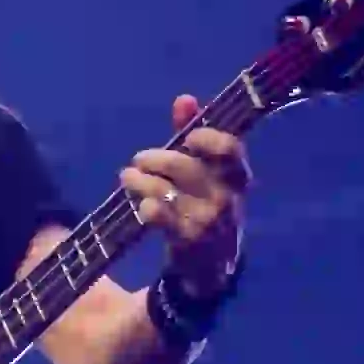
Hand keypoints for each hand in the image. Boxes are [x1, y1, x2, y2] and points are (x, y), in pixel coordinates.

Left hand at [120, 94, 251, 297]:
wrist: (212, 265)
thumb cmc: (206, 206)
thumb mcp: (206, 172)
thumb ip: (194, 134)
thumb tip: (184, 99)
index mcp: (235, 177)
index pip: (231, 150)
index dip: (208, 137)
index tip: (188, 136)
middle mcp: (226, 197)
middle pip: (185, 167)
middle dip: (156, 159)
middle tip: (139, 159)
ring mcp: (208, 221)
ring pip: (166, 191)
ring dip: (140, 181)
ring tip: (127, 176)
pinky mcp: (188, 241)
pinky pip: (161, 216)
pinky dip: (146, 208)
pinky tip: (140, 206)